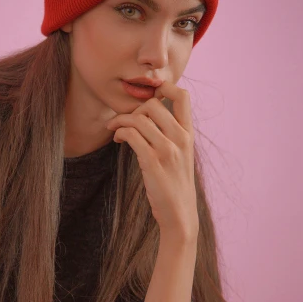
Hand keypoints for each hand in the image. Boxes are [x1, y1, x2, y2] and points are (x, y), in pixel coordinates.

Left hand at [106, 80, 198, 236]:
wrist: (179, 214)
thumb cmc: (175, 185)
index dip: (164, 87)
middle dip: (133, 109)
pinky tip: (117, 139)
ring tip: (114, 129)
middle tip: (123, 121)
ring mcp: (168, 151)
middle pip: (154, 104)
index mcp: (189, 134)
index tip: (146, 95)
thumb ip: (171, 135)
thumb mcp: (181, 156)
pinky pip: (132, 135)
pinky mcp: (153, 163)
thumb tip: (149, 116)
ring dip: (120, 121)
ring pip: (139, 119)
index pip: (183, 96)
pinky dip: (120, 132)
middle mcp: (181, 139)